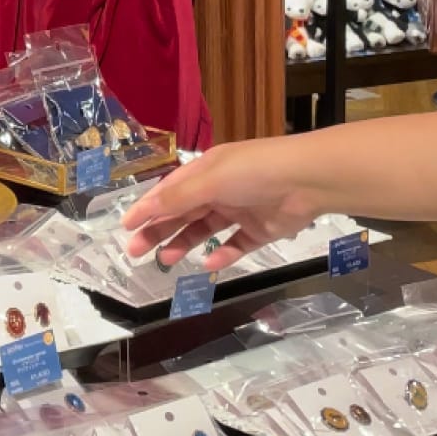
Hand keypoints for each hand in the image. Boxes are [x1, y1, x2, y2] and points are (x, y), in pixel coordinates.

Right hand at [121, 139, 322, 270]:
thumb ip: (177, 198)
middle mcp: (221, 189)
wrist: (309, 180)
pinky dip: (222, 254)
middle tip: (137, 251)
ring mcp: (241, 210)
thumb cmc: (256, 172)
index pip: (170, 191)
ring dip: (184, 244)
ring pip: (205, 230)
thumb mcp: (210, 180)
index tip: (127, 227)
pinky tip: (209, 263)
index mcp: (207, 171)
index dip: (147, 208)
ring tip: (168, 260)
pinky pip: (235, 245)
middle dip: (159, 231)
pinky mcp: (260, 230)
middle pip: (183, 213)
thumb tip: (143, 210)